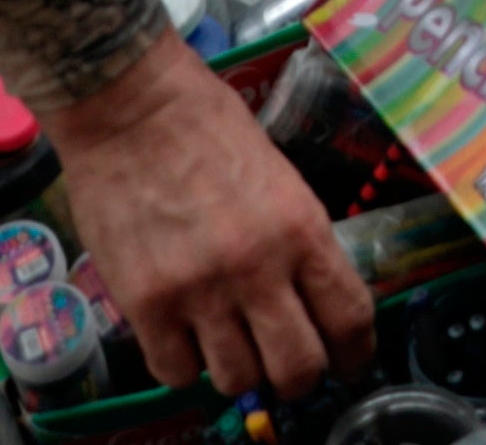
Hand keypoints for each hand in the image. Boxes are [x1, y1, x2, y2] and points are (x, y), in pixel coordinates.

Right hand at [51, 47, 374, 403]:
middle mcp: (257, 268)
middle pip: (298, 369)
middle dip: (298, 377)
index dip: (354, 354)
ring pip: (237, 380)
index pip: (349, 318)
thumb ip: (297, 241)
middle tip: (285, 365)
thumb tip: (311, 298)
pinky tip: (183, 337)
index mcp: (301, 228)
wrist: (130, 106)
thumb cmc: (207, 127)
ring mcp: (199, 291)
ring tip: (228, 343)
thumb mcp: (280, 177)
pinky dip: (184, 364)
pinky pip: (176, 372)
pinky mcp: (145, 304)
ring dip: (238, 370)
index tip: (348, 363)